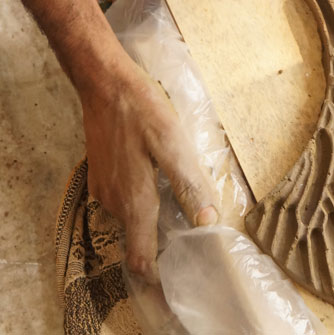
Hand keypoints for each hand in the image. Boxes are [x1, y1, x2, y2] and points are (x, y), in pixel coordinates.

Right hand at [80, 60, 218, 281]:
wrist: (104, 82)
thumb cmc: (141, 109)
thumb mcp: (172, 142)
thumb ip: (188, 183)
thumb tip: (207, 220)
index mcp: (134, 202)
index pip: (141, 260)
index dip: (158, 278)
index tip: (179, 277)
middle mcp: (114, 203)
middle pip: (139, 238)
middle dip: (163, 237)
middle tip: (193, 221)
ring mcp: (103, 189)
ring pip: (132, 214)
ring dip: (153, 209)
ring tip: (178, 189)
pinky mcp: (99, 174)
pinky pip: (123, 196)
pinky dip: (140, 193)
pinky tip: (156, 171)